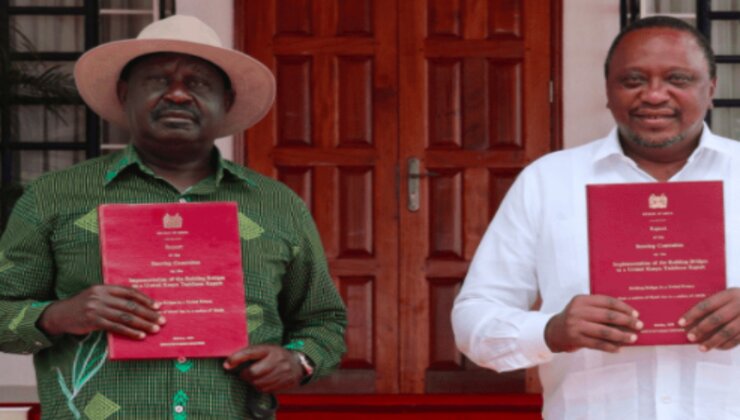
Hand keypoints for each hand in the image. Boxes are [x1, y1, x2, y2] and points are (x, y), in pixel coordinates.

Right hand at [38, 285, 163, 338]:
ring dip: (143, 324)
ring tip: (155, 329)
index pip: (130, 292)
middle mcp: (101, 296)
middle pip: (131, 305)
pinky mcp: (93, 321)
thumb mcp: (97, 296)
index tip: (158, 306)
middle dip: (149, 314)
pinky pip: (116, 327)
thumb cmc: (83, 306)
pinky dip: (130, 332)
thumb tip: (139, 306)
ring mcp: (97, 308)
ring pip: (126, 317)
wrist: (60, 314)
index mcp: (105, 287)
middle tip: (161, 320)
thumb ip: (113, 298)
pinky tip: (140, 336)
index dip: (146, 299)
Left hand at [223, 344, 303, 392]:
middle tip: (243, 373)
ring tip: (254, 377)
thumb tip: (230, 362)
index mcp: (270, 349)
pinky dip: (259, 387)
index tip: (226, 364)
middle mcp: (277, 360)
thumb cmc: (276, 355)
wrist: (297, 364)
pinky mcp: (283, 383)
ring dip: (251, 382)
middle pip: (253, 373)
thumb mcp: (265, 349)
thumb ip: (250, 353)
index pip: (250, 352)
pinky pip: (264, 389)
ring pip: (257, 383)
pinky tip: (262, 381)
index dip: (236, 358)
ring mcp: (281, 373)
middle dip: (244, 375)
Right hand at [545, 294, 642, 352]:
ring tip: (632, 338)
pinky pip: (597, 344)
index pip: (607, 301)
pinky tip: (618, 348)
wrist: (553, 331)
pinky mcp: (575, 339)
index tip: (635, 314)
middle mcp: (578, 311)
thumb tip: (627, 316)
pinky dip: (610, 347)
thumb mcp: (582, 308)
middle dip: (626, 321)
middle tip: (639, 326)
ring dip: (621, 335)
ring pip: (604, 331)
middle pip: (607, 316)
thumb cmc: (574, 319)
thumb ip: (599, 309)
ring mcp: (576, 325)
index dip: (623, 308)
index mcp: (581, 300)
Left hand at [679, 288, 739, 350]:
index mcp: (730, 294)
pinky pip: (737, 339)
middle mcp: (739, 305)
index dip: (693, 314)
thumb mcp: (729, 296)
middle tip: (690, 337)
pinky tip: (717, 348)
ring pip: (728, 332)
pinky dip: (726, 345)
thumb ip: (714, 304)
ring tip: (701, 348)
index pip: (707, 305)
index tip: (681, 323)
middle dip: (701, 329)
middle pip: (717, 318)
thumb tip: (690, 319)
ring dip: (713, 341)